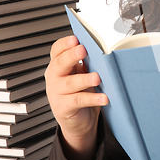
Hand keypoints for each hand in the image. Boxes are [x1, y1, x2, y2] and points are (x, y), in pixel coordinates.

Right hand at [44, 36, 108, 159]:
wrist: (79, 121)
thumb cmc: (82, 93)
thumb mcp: (83, 75)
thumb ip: (87, 63)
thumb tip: (102, 51)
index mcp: (59, 65)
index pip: (57, 50)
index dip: (64, 44)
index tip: (75, 39)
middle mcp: (55, 78)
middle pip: (60, 63)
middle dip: (71, 55)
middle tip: (83, 50)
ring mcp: (56, 93)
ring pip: (70, 83)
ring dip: (84, 79)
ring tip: (97, 77)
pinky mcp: (63, 108)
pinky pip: (78, 101)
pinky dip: (92, 99)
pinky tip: (103, 97)